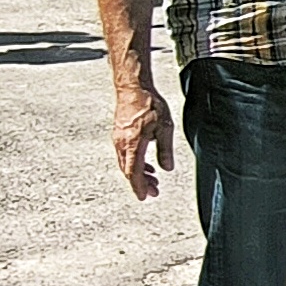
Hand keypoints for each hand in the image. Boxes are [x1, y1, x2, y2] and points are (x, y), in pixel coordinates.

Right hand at [113, 84, 173, 200]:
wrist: (133, 88)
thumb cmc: (149, 105)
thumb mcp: (164, 127)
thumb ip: (165, 150)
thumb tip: (167, 168)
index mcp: (132, 144)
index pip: (133, 172)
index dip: (139, 186)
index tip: (144, 197)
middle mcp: (121, 144)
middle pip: (128, 170)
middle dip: (141, 183)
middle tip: (154, 192)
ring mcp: (118, 139)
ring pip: (126, 163)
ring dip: (139, 174)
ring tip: (153, 181)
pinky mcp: (119, 134)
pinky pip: (125, 154)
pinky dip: (135, 163)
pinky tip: (147, 165)